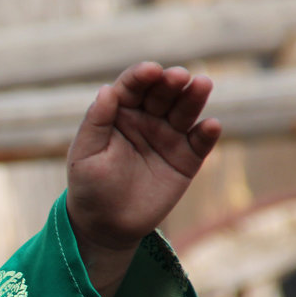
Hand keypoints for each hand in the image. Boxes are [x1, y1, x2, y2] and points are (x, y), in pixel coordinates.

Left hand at [65, 62, 220, 296]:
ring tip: (201, 85)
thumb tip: (106, 89)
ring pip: (185, 110)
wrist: (106, 226)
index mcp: (119, 112)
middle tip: (179, 77)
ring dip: (194, 97)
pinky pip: (200, 142)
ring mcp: (168, 136)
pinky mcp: (187, 158)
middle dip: (171, 81)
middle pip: (162, 92)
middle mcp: (147, 118)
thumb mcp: (84, 155)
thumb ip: (95, 122)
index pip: (132, 87)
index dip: (141, 76)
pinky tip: (210, 126)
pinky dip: (207, 133)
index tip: (150, 70)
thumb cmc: (89, 187)